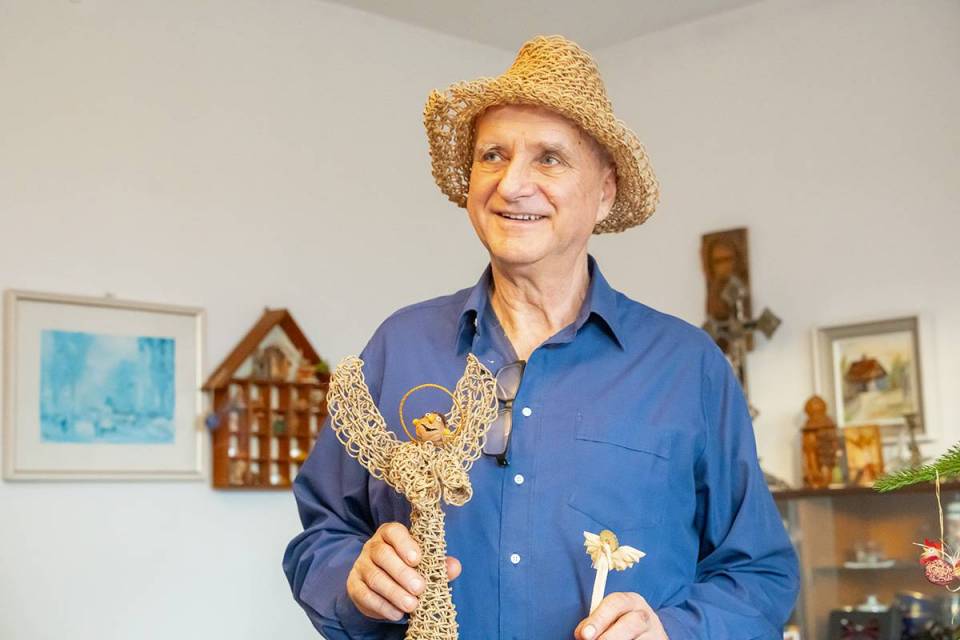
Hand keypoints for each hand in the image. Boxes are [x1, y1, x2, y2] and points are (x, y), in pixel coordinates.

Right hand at [346, 522, 461, 621]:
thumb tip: (454, 567)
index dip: (405, 544)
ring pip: (375, 577)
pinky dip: (382, 606)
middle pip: (383, 555)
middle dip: (402, 573)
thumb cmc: (406, 567)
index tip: (417, 559)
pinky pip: (365, 595)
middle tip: (420, 588)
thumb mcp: (424, 563)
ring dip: (394, 592)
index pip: (393, 532)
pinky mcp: (354, 586)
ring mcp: (361, 566)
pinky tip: (397, 613)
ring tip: (411, 605)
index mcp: (390, 534)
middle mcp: (372, 547)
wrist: (379, 584)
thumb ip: (439, 564)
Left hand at [574, 592, 667, 639]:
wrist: (648, 637)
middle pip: (631, 622)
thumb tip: (582, 634)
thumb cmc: (621, 626)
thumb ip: (595, 622)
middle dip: (610, 637)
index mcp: (630, 601)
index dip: (599, 618)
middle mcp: (645, 615)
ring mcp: (655, 633)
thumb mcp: (610, 618)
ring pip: (639, 639)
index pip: (615, 603)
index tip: (585, 635)